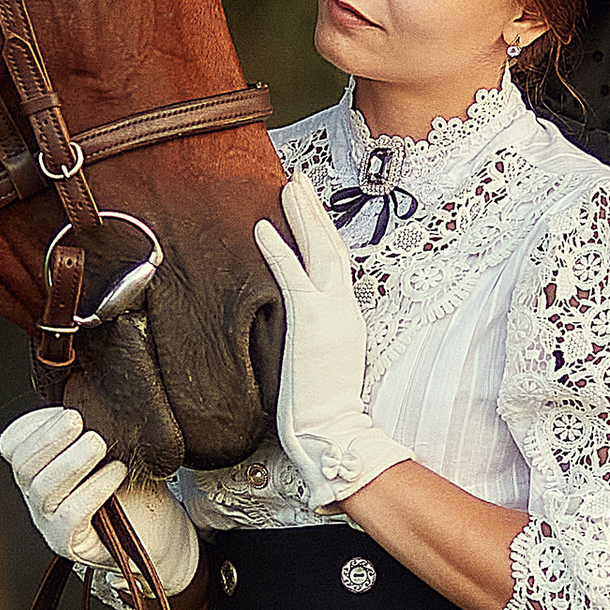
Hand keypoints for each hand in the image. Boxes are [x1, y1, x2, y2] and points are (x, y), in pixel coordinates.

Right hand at [0, 406, 201, 600]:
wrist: (160, 531)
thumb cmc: (132, 484)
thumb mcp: (110, 447)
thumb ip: (92, 424)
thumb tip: (87, 389)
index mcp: (38, 469)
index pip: (12, 445)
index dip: (34, 424)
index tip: (67, 408)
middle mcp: (36, 496)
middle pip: (24, 465)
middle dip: (49, 438)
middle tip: (78, 418)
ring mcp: (49, 522)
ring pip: (44, 490)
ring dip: (71, 461)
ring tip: (98, 443)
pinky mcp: (70, 544)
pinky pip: (71, 516)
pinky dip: (93, 490)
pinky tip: (116, 472)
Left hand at [251, 174, 411, 510]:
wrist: (331, 428)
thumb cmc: (323, 405)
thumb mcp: (324, 361)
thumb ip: (316, 336)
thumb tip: (301, 329)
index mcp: (346, 315)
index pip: (335, 263)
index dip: (322, 233)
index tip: (309, 210)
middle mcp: (343, 306)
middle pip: (331, 245)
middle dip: (315, 210)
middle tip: (300, 181)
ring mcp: (330, 310)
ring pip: (319, 249)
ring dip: (304, 214)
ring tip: (290, 186)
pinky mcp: (312, 318)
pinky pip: (292, 274)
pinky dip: (278, 248)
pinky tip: (263, 226)